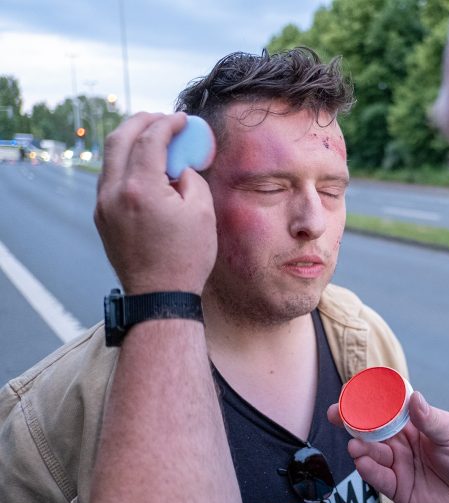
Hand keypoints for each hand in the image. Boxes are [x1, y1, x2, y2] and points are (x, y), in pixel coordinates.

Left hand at [94, 113, 216, 294]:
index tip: (182, 120)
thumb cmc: (185, 258)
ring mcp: (103, 206)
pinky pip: (109, 178)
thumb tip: (181, 166)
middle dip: (141, 122)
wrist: (159, 295)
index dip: (168, 124)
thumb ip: (191, 179)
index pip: (150, 140)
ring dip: (130, 142)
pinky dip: (125, 163)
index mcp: (140, 189)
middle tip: (162, 119)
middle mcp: (114, 193)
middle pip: (119, 139)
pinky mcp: (102, 218)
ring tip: (154, 140)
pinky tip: (144, 168)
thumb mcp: (203, 213)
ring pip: (110, 158)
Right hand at [328, 391, 448, 502]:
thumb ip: (430, 419)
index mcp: (415, 426)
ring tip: (354, 444)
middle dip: (353, 423)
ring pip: (372, 455)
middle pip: (372, 432)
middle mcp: (403, 445)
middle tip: (337, 415)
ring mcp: (400, 467)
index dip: (369, 403)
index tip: (350, 393)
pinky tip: (362, 462)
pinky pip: (379, 479)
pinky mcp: (399, 490)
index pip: (387, 411)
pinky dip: (369, 470)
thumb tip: (414, 398)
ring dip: (360, 448)